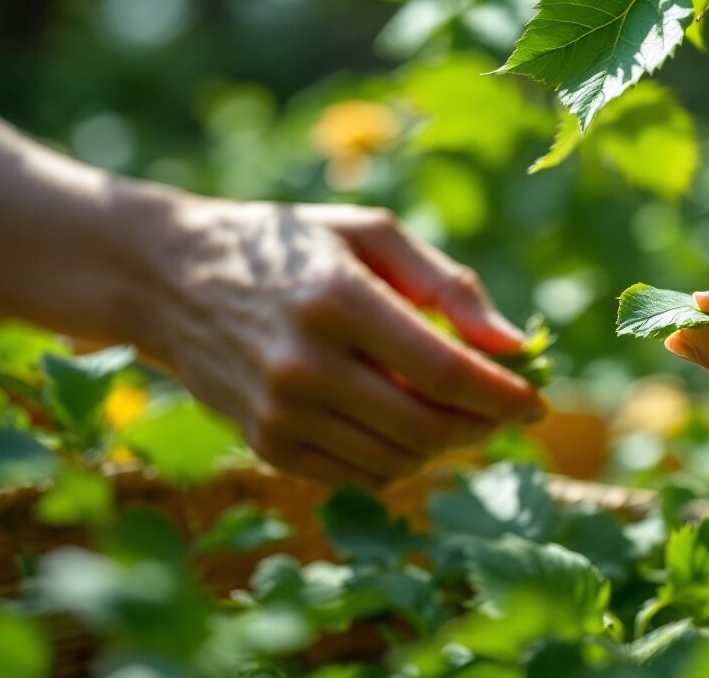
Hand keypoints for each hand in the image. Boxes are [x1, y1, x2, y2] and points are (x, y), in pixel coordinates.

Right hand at [132, 199, 544, 487]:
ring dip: (447, 445)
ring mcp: (281, 413)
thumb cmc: (290, 246)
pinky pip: (360, 475)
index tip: (537, 399)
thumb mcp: (370, 234)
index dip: (502, 394)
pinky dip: (401, 460)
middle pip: (427, 425)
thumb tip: (513, 343)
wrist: (171, 279)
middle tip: (508, 410)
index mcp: (338, 300)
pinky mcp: (266, 445)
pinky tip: (409, 427)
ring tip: (462, 415)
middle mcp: (305, 365)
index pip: (444, 372)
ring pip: (398, 458)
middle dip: (483, 426)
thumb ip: (448, 285)